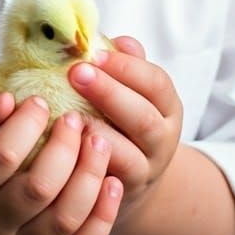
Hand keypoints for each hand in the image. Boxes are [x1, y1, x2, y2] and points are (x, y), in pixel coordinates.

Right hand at [0, 92, 122, 234]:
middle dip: (65, 147)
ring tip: (100, 141)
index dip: (26, 124)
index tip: (40, 100)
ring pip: (63, 220)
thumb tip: (7, 99)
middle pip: (38, 189)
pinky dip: (102, 217)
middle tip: (76, 118)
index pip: (1, 155)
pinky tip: (113, 182)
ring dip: (90, 177)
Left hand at [68, 36, 182, 224]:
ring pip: (128, 155)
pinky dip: (89, 164)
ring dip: (98, 133)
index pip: (155, 83)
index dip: (126, 67)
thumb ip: (123, 62)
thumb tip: (112, 39)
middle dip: (109, 93)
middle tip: (76, 73)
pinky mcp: (122, 195)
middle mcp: (162, 138)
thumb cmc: (122, 116)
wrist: (133, 176)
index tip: (93, 53)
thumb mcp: (131, 88)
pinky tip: (68, 147)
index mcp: (166, 105)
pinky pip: (107, 182)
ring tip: (71, 114)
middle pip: (143, 118)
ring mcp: (145, 170)